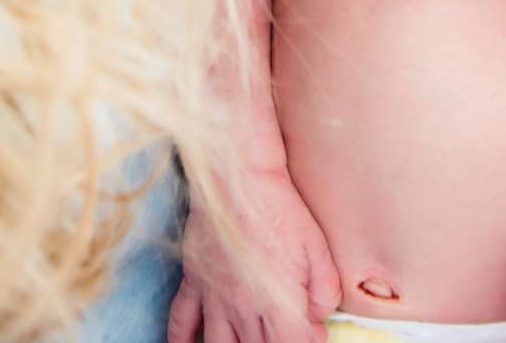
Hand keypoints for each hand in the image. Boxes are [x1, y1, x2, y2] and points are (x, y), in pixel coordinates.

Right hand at [169, 168, 341, 342]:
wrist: (237, 178)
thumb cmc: (279, 209)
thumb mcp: (318, 249)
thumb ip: (325, 290)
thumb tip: (319, 315)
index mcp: (277, 304)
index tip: (312, 331)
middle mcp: (242, 309)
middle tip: (282, 329)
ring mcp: (214, 297)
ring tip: (243, 341)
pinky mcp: (194, 281)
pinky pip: (180, 321)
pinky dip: (181, 340)